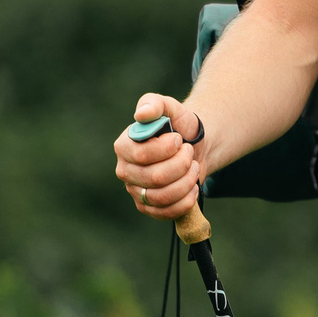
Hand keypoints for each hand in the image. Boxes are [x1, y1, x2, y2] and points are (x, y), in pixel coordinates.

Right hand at [114, 93, 203, 221]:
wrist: (193, 147)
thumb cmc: (179, 126)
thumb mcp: (170, 108)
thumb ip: (155, 104)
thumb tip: (142, 114)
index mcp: (124, 146)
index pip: (141, 155)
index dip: (167, 149)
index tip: (179, 140)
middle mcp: (125, 171)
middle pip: (155, 178)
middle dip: (181, 164)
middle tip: (189, 153)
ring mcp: (135, 191)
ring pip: (162, 197)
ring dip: (187, 181)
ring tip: (193, 168)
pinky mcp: (148, 208)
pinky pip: (167, 213)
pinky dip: (186, 200)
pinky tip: (193, 187)